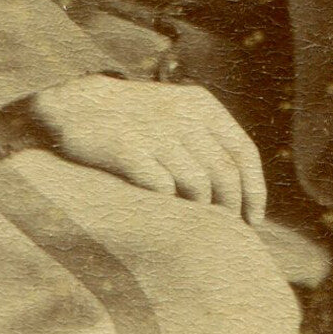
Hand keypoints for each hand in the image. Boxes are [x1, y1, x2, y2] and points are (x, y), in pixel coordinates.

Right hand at [30, 74, 266, 225]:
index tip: (254, 219)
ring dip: (200, 211)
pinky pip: (161, 186)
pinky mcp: (127, 148)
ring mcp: (155, 131)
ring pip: (198, 184)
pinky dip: (168, 203)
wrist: (78, 103)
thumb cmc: (137, 118)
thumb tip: (242, 189)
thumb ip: (209, 140)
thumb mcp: (179, 112)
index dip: (254, 190)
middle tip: (226, 230)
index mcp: (202, 105)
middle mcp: (183, 115)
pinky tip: (164, 211)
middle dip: (231, 207)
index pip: (243, 152)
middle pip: (225, 173)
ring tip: (196, 226)